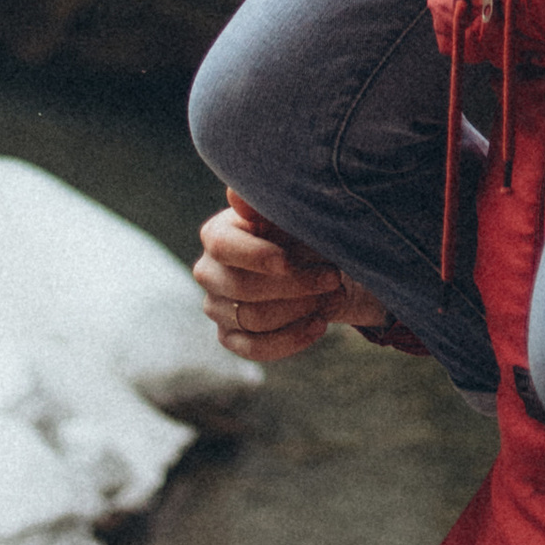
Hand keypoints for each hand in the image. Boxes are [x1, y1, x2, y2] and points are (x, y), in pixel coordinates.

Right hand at [193, 204, 386, 362]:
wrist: (316, 264)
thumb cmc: (300, 231)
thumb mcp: (290, 213)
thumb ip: (265, 206)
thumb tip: (235, 196)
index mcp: (217, 234)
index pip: (222, 246)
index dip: (255, 256)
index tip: (287, 262)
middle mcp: (209, 272)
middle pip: (243, 288)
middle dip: (294, 285)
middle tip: (333, 277)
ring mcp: (217, 308)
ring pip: (254, 319)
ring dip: (300, 309)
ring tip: (335, 295)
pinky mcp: (231, 338)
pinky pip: (256, 349)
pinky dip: (292, 338)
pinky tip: (319, 324)